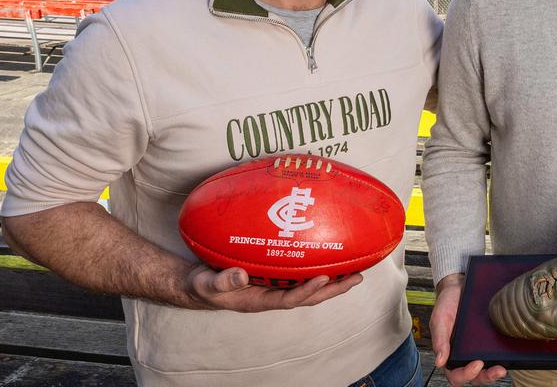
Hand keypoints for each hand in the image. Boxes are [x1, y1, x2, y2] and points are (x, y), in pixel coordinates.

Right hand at [185, 264, 360, 311]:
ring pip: (310, 284)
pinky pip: (301, 272)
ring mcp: (276, 285)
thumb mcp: (207, 284)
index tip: (324, 278)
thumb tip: (241, 275)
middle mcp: (273, 294)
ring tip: (356, 269)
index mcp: (260, 301)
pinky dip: (318, 266)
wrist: (199, 283)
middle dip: (334, 288)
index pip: (290, 299)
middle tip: (357, 277)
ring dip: (333, 279)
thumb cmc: (203, 284)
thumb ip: (222, 281)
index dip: (308, 291)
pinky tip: (333, 256)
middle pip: (309, 295)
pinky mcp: (276, 275)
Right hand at [431, 274, 505, 385]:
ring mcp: (476, 350)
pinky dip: (501, 358)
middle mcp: (463, 355)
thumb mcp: (439, 320)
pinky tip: (507, 355)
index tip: (476, 364)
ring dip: (494, 372)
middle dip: (486, 377)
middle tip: (496, 370)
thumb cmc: (447, 304)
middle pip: (474, 376)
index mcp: (448, 354)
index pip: (455, 375)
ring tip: (502, 368)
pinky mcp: (488, 341)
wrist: (459, 287)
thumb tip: (440, 361)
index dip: (466, 374)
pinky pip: (494, 354)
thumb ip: (439, 340)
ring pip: (486, 369)